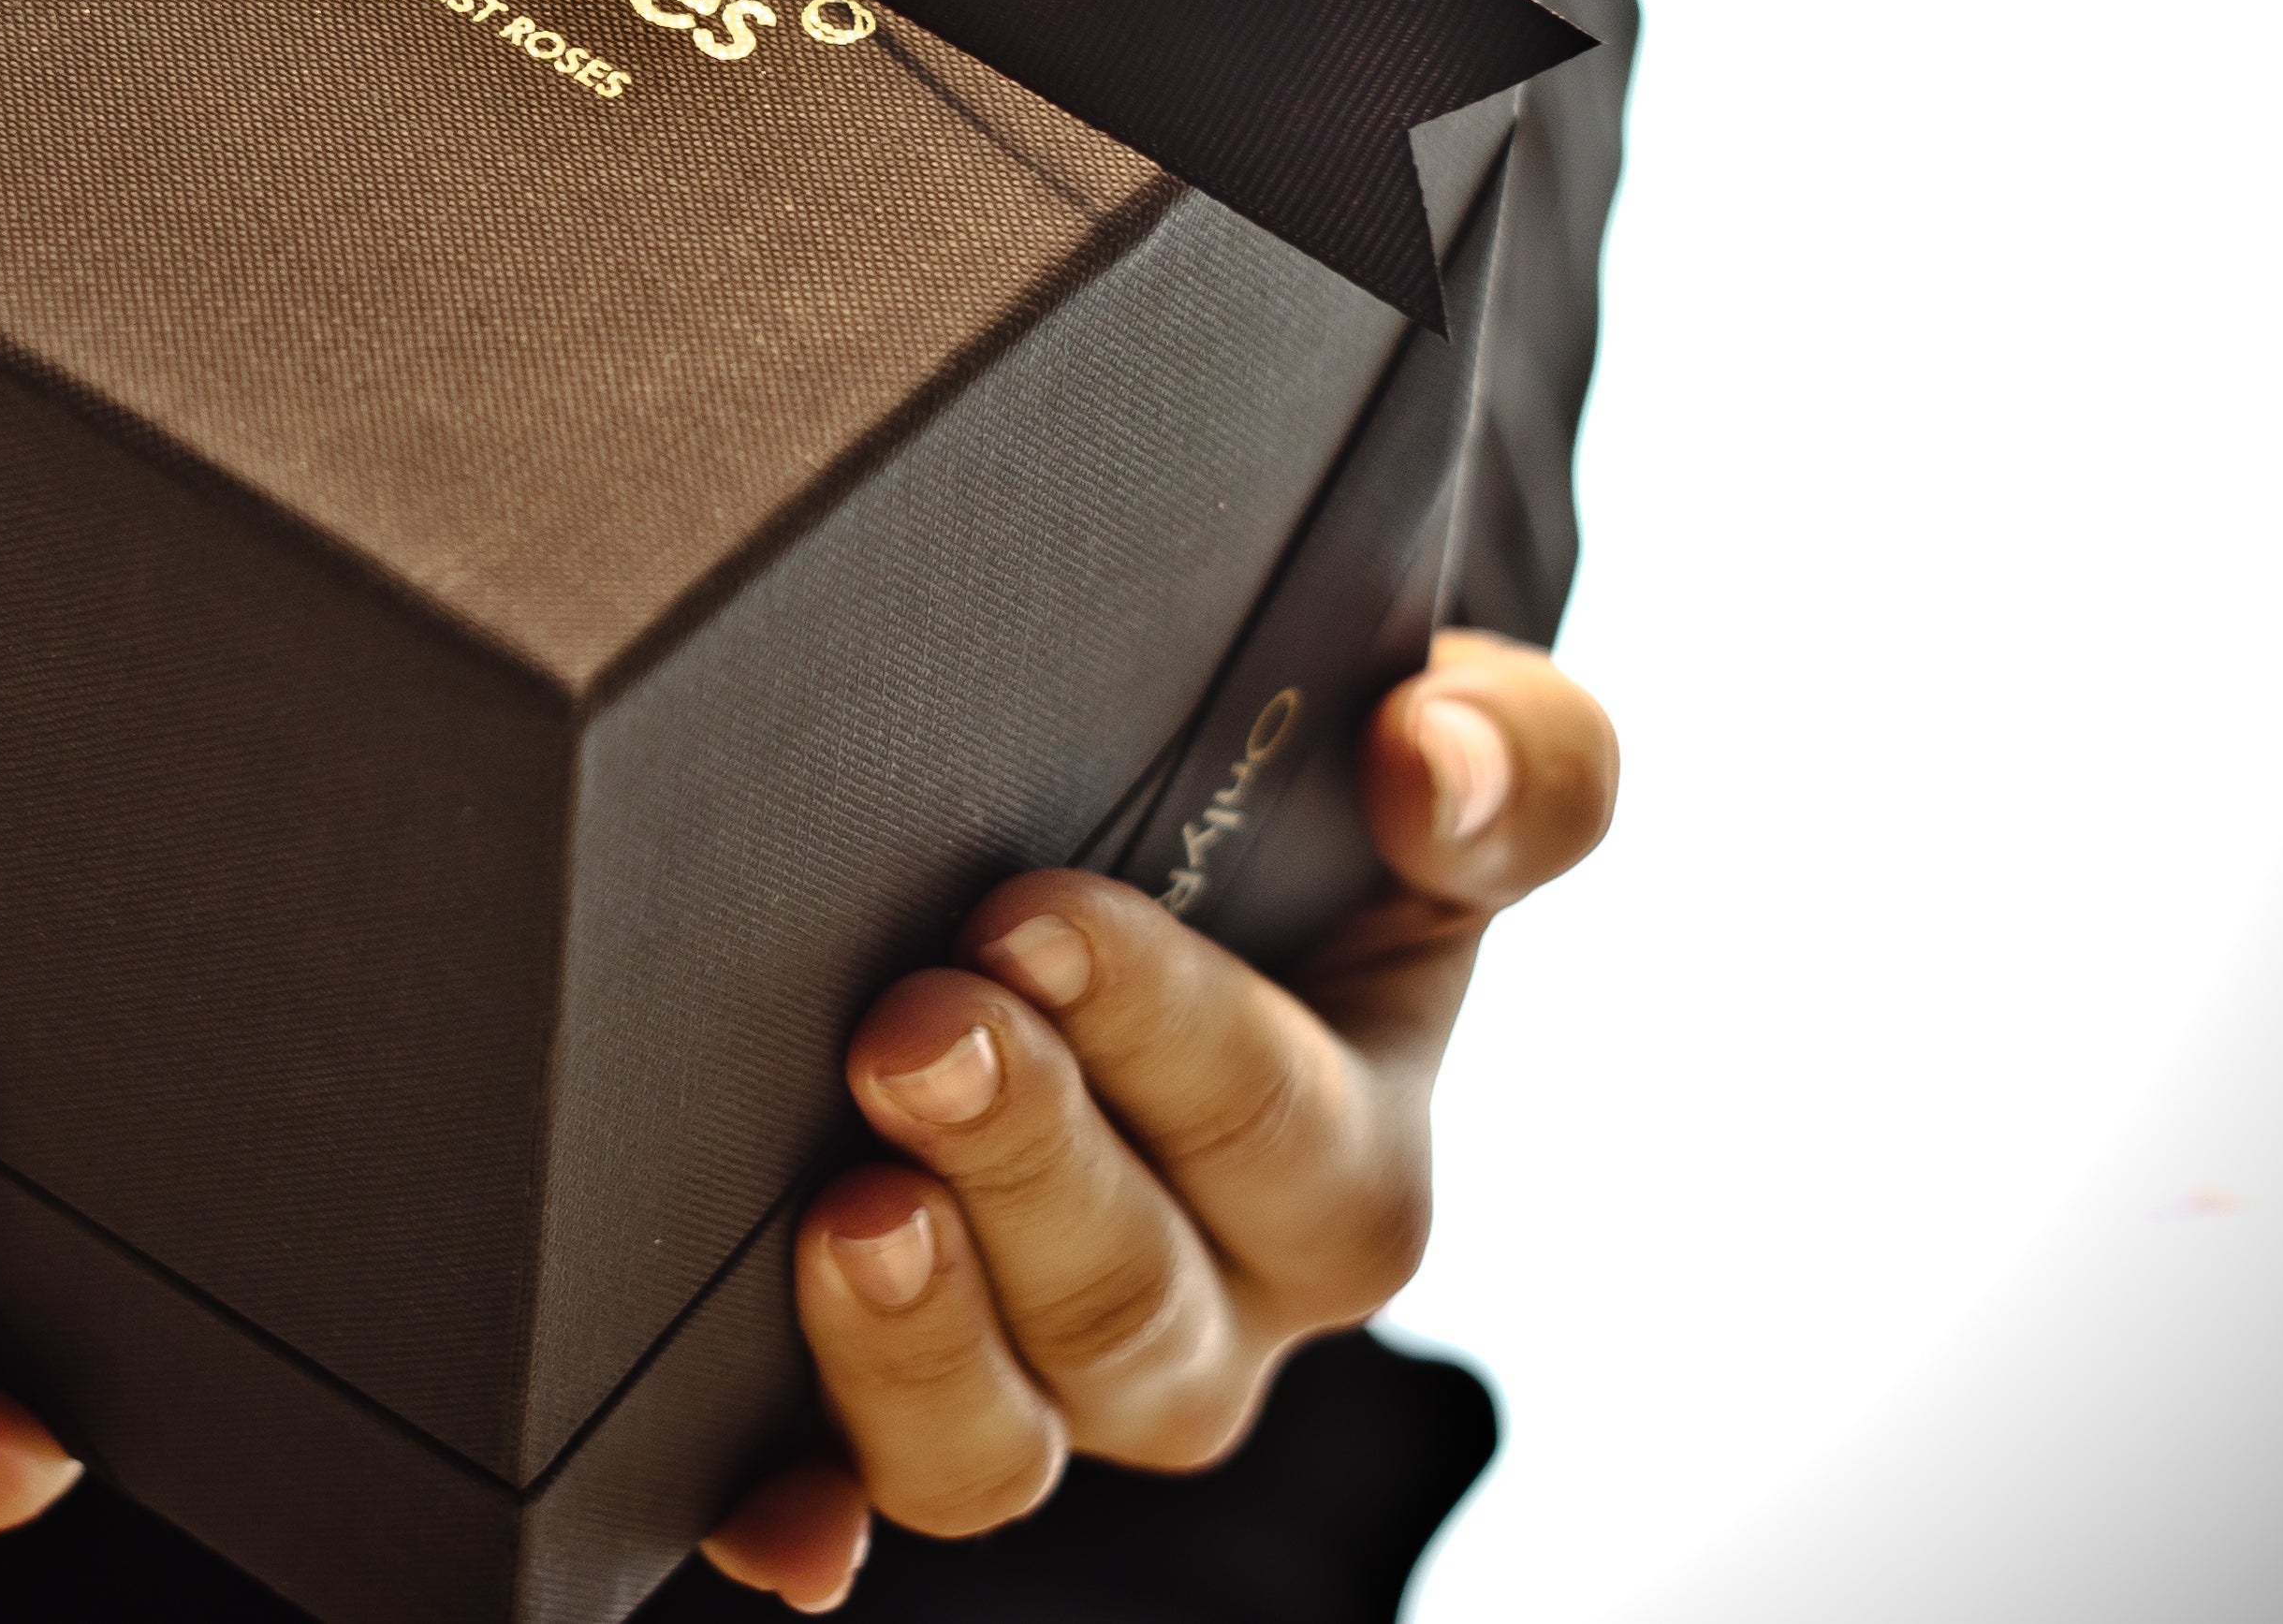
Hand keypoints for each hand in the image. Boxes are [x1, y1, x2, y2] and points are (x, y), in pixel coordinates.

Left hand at [702, 632, 1618, 1610]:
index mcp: (1340, 1165)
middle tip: (914, 1033)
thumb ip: (1508, 761)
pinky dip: (808, 1517)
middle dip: (1023, 1163)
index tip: (1032, 913)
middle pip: (1133, 1303)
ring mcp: (1044, 1379)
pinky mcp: (895, 1408)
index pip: (1285, 1138)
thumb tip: (1435, 763)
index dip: (1164, 1032)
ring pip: (1003, 1443)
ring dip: (923, 1346)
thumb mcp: (1440, 765)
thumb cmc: (1293, 829)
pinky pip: (854, 1505)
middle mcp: (1203, 1307)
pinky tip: (774, 1520)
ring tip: (851, 1219)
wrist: (1141, 874)